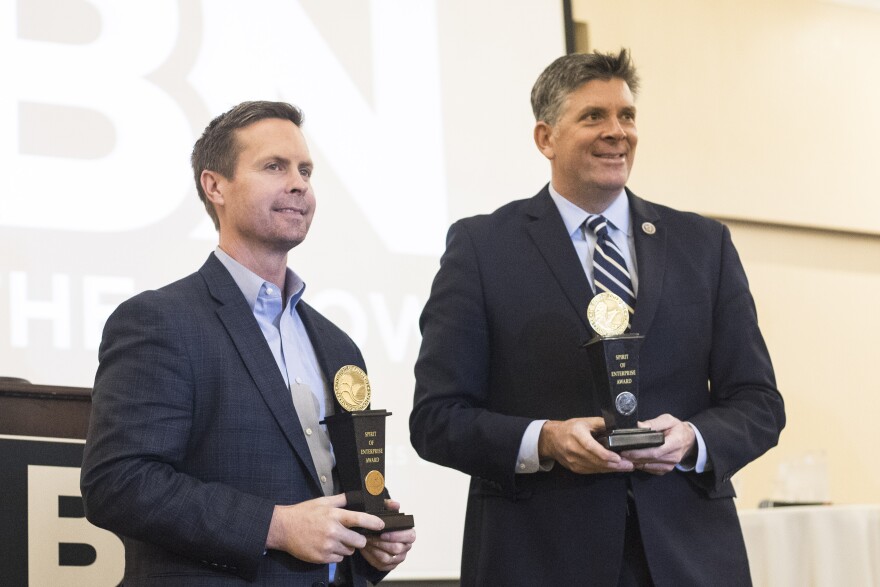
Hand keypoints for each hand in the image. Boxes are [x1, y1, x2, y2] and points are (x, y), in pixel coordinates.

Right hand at [265, 493, 384, 562]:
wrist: (283, 528)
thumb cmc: (303, 513)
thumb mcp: (322, 501)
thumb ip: (341, 499)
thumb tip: (356, 495)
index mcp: (334, 515)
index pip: (359, 519)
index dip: (373, 523)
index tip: (381, 525)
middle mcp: (332, 531)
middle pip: (359, 541)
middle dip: (358, 540)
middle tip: (351, 536)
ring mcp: (327, 546)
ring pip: (349, 551)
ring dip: (346, 547)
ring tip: (335, 540)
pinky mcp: (321, 558)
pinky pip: (338, 559)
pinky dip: (336, 554)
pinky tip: (327, 546)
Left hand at [358, 500, 415, 571]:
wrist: (376, 533)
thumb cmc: (383, 523)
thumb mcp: (386, 511)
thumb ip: (390, 506)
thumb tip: (396, 504)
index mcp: (409, 534)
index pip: (410, 536)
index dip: (397, 535)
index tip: (383, 533)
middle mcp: (406, 547)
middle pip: (397, 549)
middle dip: (381, 543)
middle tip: (369, 537)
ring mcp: (398, 558)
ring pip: (387, 558)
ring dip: (374, 550)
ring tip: (365, 542)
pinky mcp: (389, 566)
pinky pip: (380, 565)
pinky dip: (370, 557)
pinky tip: (364, 549)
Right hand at [538, 417, 633, 473]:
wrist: (552, 439)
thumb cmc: (570, 428)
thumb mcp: (585, 421)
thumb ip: (601, 423)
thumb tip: (618, 426)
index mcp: (576, 434)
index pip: (590, 447)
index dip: (604, 454)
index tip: (618, 457)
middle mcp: (573, 449)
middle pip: (595, 460)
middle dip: (614, 464)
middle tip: (629, 465)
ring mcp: (573, 461)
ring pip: (594, 468)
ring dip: (611, 469)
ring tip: (625, 467)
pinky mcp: (574, 468)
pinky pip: (591, 471)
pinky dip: (603, 470)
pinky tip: (613, 469)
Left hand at [621, 414, 695, 474]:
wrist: (689, 440)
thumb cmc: (677, 428)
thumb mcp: (668, 420)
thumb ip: (654, 423)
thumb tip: (638, 426)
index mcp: (675, 443)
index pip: (655, 451)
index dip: (639, 452)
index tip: (625, 450)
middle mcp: (673, 456)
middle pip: (649, 459)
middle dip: (633, 457)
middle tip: (619, 453)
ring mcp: (670, 465)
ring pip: (648, 466)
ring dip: (634, 462)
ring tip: (622, 456)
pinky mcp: (666, 470)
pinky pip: (650, 470)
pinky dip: (640, 465)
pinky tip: (632, 460)